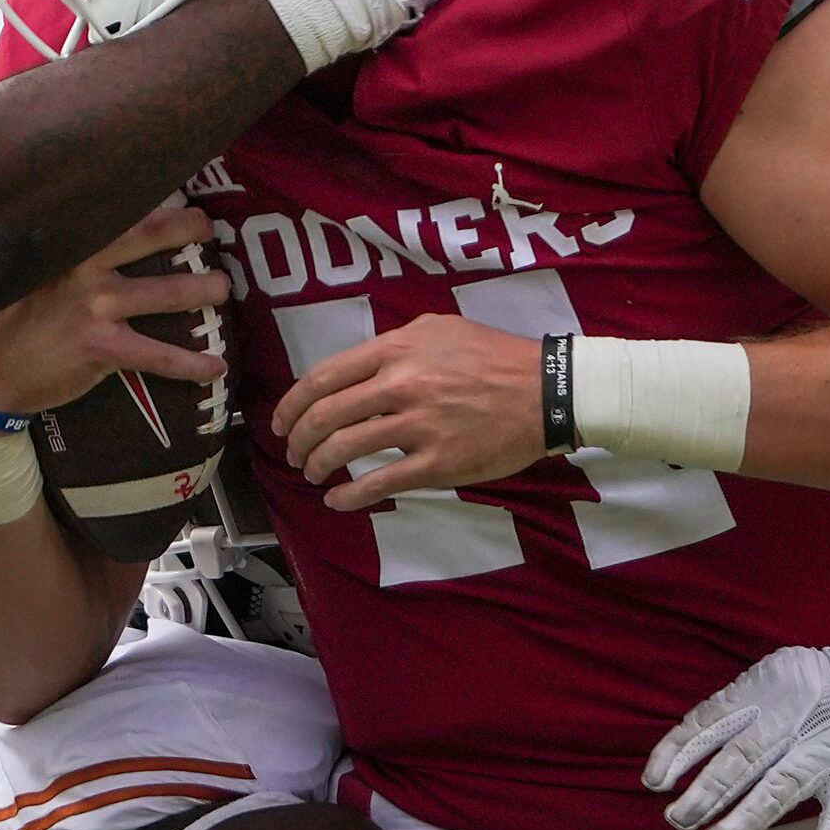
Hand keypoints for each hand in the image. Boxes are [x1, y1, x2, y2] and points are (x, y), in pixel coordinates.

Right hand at [0, 203, 228, 419]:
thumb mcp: (17, 267)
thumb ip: (49, 242)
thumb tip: (69, 217)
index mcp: (65, 239)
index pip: (117, 202)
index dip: (151, 190)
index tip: (177, 181)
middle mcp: (84, 265)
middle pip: (154, 233)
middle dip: (191, 227)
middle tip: (212, 228)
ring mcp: (94, 307)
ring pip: (169, 293)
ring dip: (204, 290)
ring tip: (222, 288)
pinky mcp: (100, 348)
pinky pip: (159, 355)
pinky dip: (192, 363)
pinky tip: (216, 367)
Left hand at [268, 310, 541, 507]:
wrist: (548, 390)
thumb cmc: (493, 356)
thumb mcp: (439, 328)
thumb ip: (394, 343)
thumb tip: (355, 368)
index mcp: (395, 350)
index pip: (322, 377)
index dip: (292, 404)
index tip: (282, 421)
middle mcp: (400, 384)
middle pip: (325, 416)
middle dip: (299, 439)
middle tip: (294, 453)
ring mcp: (419, 425)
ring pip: (345, 449)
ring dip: (318, 466)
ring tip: (313, 474)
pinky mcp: (439, 462)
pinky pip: (380, 483)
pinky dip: (349, 496)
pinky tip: (337, 501)